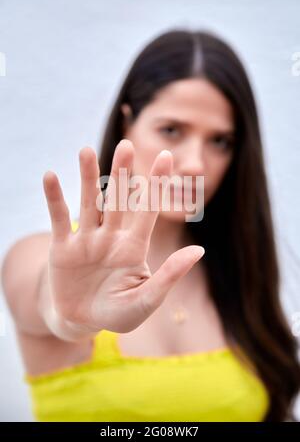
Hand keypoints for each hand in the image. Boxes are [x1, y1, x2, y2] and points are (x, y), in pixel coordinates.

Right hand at [42, 139, 204, 338]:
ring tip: (86, 150)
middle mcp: (110, 237)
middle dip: (121, 174)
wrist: (82, 323)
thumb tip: (199, 250)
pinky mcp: (63, 247)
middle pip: (117, 200)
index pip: (147, 211)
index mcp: (133, 247)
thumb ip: (170, 275)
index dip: (156, 185)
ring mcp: (86, 240)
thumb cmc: (118, 313)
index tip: (166, 157)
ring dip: (87, 177)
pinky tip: (50, 176)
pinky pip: (59, 218)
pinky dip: (54, 198)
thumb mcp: (146, 299)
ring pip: (89, 203)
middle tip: (126, 145)